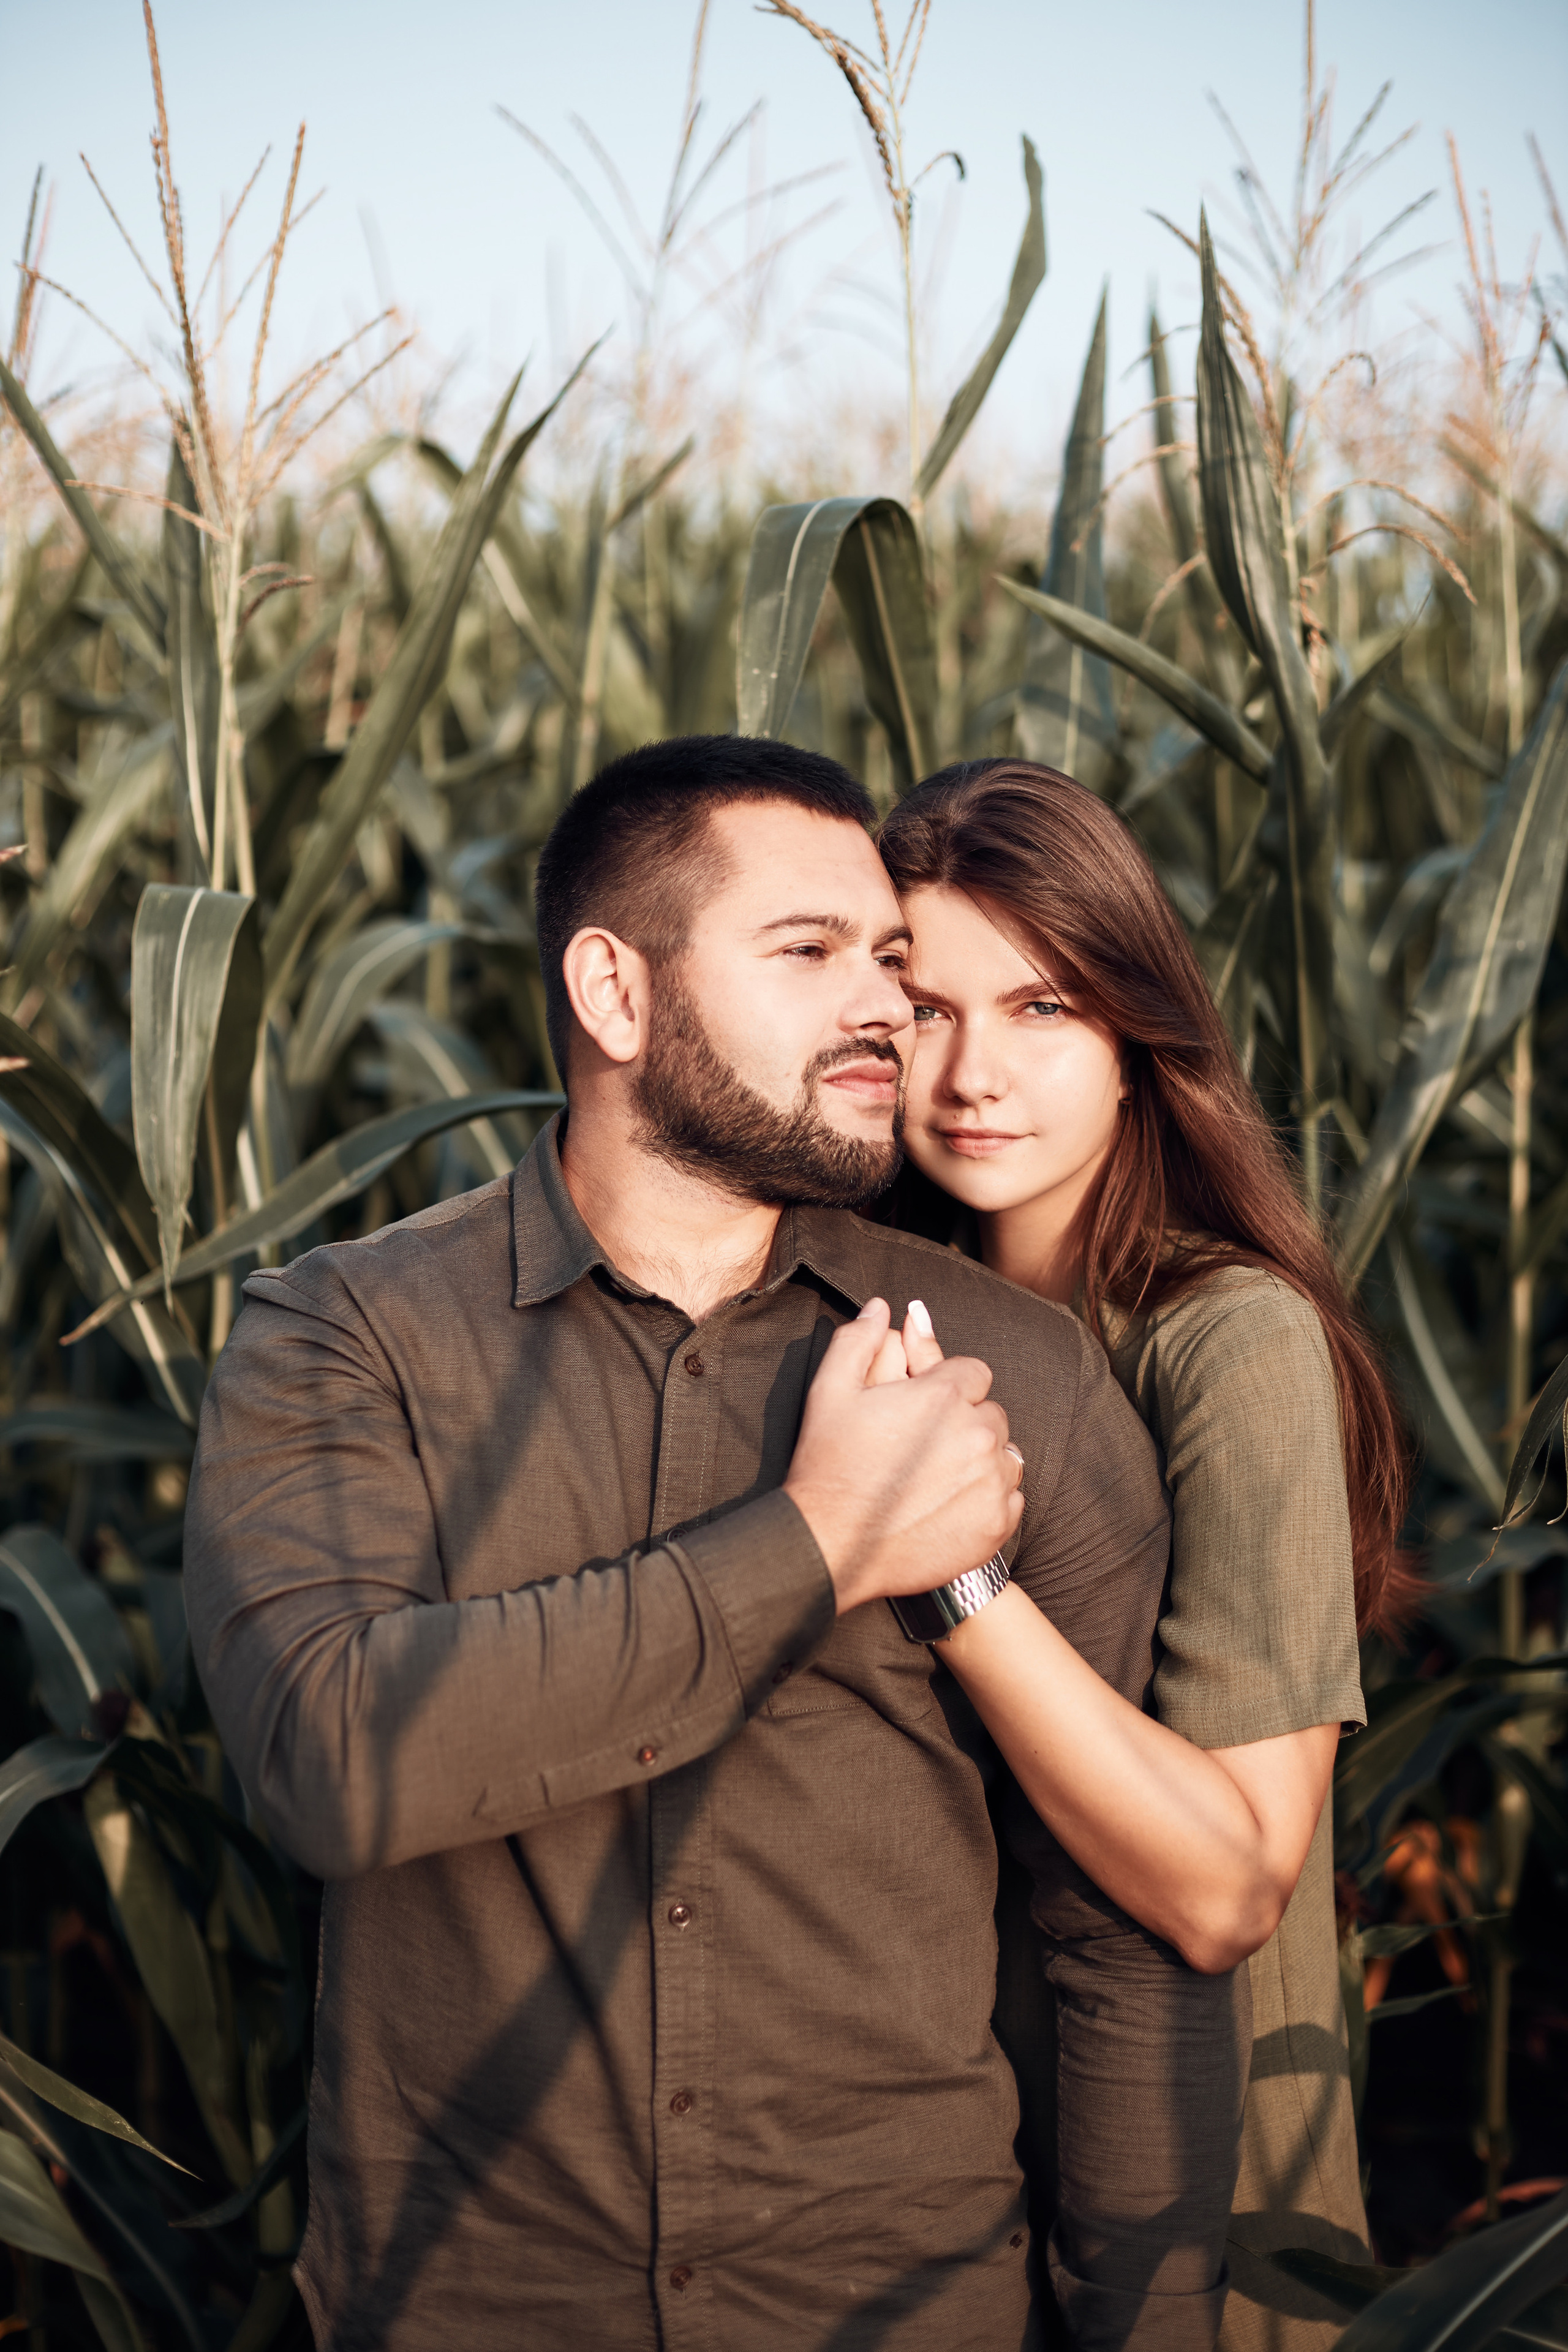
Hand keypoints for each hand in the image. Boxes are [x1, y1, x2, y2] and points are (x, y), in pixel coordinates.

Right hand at [783, 1298, 1023, 1614]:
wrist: (831, 1545)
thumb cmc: (827, 1465)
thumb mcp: (830, 1390)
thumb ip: (859, 1340)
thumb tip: (882, 1306)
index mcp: (943, 1394)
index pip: (975, 1373)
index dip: (949, 1388)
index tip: (925, 1412)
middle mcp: (977, 1433)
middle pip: (991, 1414)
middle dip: (965, 1423)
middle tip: (925, 1448)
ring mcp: (991, 1481)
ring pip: (1006, 1455)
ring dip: (982, 1459)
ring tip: (940, 1477)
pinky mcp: (996, 1523)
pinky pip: (1012, 1498)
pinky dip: (989, 1499)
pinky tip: (952, 1506)